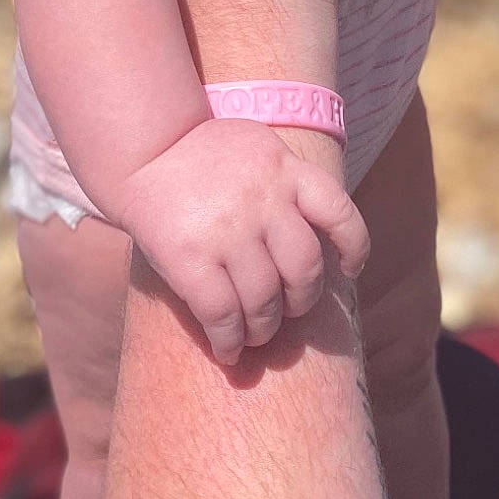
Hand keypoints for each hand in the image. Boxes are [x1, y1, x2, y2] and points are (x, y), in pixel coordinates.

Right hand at [113, 116, 369, 364]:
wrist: (144, 148)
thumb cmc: (204, 155)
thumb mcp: (257, 148)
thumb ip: (287, 182)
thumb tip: (320, 239)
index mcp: (284, 167)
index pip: (340, 213)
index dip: (354, 249)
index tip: (349, 270)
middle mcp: (263, 198)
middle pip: (305, 270)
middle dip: (301, 302)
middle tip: (287, 311)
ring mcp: (228, 229)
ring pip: (265, 302)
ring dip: (264, 329)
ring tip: (255, 335)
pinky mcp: (190, 257)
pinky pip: (222, 315)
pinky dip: (229, 342)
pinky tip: (227, 350)